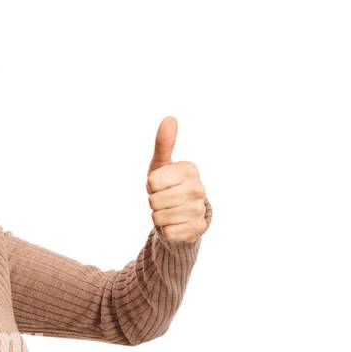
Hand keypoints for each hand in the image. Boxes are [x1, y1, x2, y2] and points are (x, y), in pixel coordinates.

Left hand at [147, 116, 211, 242]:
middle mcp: (198, 188)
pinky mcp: (198, 229)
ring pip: (159, 218)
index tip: (161, 185)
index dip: (151, 186)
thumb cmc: (168, 186)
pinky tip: (176, 224)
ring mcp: (199, 209)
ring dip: (159, 217)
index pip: (153, 183)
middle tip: (164, 200)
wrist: (183, 214)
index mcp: (189, 169)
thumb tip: (169, 119)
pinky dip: (166, 230)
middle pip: (155, 201)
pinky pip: (168, 232)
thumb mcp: (161, 165)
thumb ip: (164, 143)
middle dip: (154, 203)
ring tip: (170, 211)